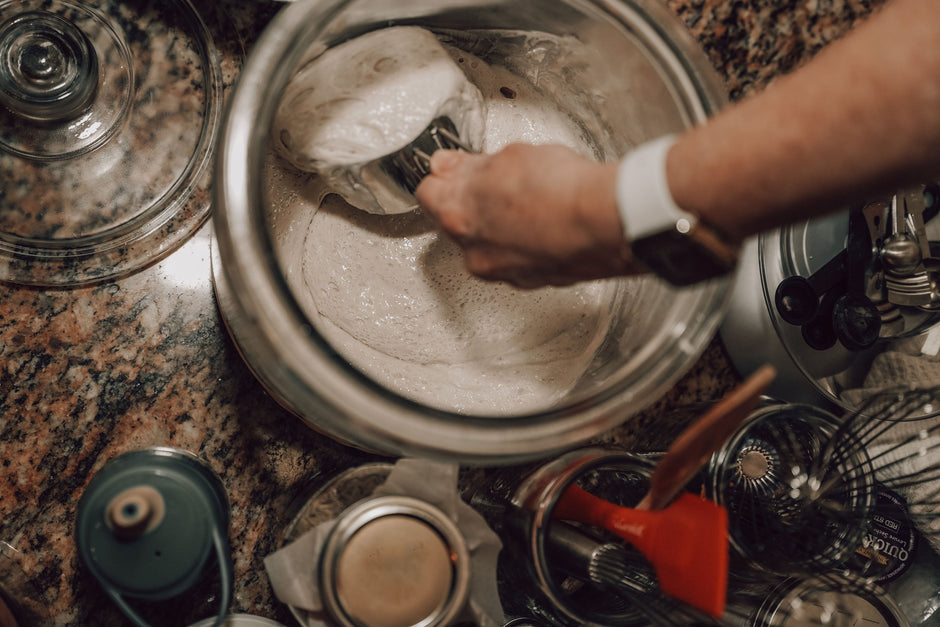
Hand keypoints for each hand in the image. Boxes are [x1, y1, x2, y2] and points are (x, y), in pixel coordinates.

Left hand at [415, 143, 641, 288]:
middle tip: (503, 182)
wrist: (608, 222)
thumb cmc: (564, 189)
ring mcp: (502, 271)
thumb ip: (470, 165)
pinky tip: (546, 224)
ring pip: (489, 244)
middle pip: (458, 223)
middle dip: (474, 204)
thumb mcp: (510, 156)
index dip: (444, 175)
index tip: (456, 166)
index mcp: (457, 216)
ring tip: (533, 202)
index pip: (427, 193)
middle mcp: (474, 252)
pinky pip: (517, 258)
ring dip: (502, 226)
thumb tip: (450, 165)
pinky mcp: (531, 282)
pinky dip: (525, 244)